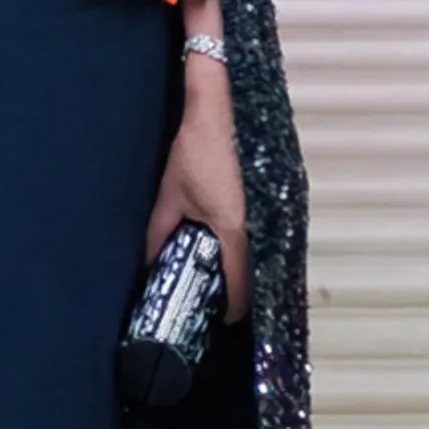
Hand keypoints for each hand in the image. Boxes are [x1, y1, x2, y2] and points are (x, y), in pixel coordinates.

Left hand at [146, 51, 250, 321]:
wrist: (219, 111)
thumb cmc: (194, 152)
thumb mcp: (170, 195)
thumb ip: (159, 233)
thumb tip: (152, 263)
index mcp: (234, 228)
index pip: (241, 283)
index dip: (234, 307)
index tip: (222, 317)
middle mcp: (260, 221)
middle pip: (259, 271)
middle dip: (243, 288)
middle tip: (222, 296)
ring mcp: (273, 206)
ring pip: (266, 251)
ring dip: (250, 265)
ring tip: (228, 272)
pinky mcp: (277, 192)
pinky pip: (268, 231)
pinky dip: (256, 244)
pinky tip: (237, 243)